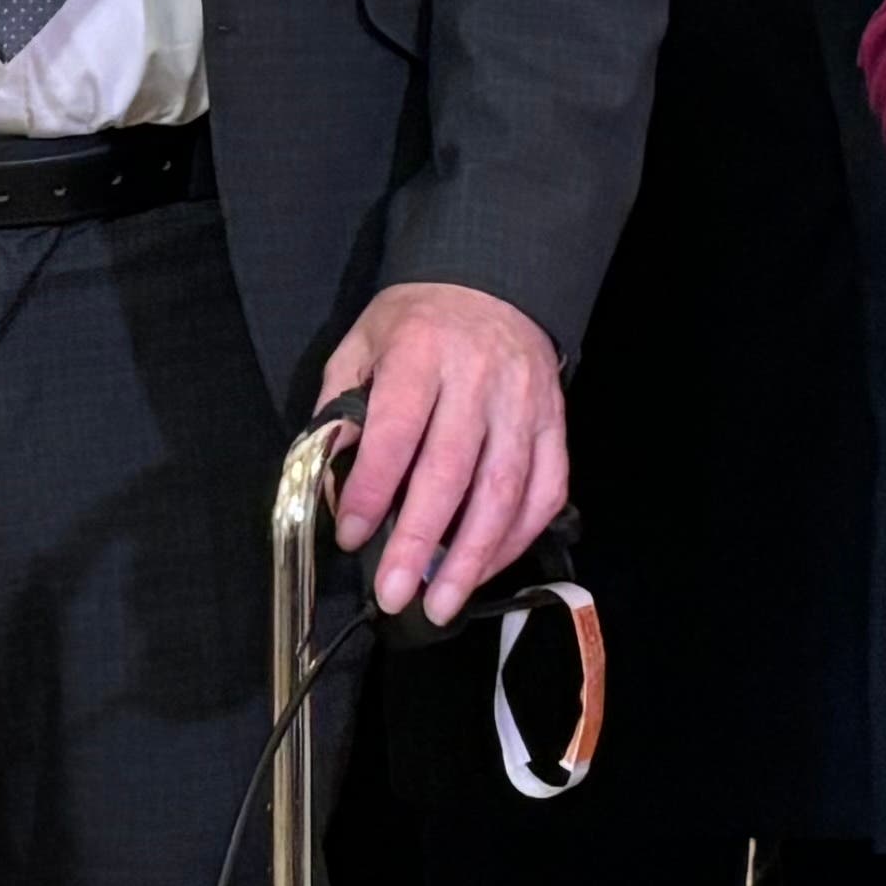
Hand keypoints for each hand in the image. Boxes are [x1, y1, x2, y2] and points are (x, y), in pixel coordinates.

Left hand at [318, 281, 566, 625]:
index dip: (372, 490)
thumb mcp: (361, 346)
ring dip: (473, 557)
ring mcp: (524, 405)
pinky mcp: (554, 425)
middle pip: (450, 472)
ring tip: (442, 603)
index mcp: (421, 355)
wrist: (491, 282)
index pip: (396, 432)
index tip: (352, 536)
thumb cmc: (416, 324)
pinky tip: (487, 568)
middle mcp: (479, 380)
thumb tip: (331, 486)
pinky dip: (518, 537)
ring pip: (504, 491)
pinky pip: (545, 491)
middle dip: (421, 542)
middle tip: (395, 595)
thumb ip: (340, 411)